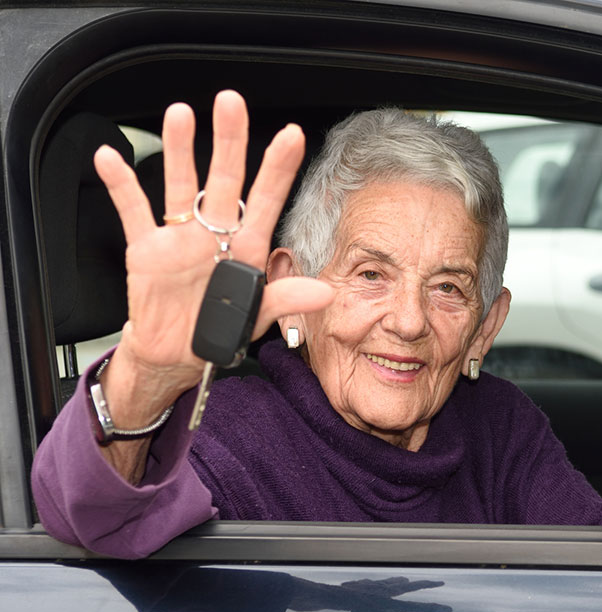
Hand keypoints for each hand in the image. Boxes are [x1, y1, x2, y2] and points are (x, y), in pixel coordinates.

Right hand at [93, 90, 334, 404]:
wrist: (177, 353)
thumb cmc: (218, 329)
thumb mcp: (256, 316)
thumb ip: (287, 299)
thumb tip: (326, 293)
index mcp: (247, 247)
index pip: (267, 200)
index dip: (279, 169)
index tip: (294, 135)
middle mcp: (215, 233)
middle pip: (225, 178)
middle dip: (229, 141)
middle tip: (231, 103)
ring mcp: (180, 236)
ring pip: (181, 183)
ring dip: (180, 150)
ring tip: (180, 115)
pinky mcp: (146, 248)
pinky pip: (133, 210)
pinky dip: (120, 185)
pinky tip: (110, 157)